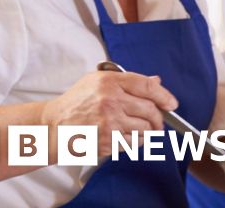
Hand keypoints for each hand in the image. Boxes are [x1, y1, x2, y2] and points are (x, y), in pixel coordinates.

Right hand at [41, 70, 177, 156]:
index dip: (165, 96)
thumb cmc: (76, 102)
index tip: (171, 104)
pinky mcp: (107, 141)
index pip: (147, 86)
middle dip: (158, 118)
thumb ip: (128, 81)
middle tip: (157, 121)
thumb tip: (157, 81)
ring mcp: (109, 122)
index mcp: (110, 82)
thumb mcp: (98, 81)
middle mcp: (111, 101)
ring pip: (146, 129)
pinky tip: (128, 137)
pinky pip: (134, 143)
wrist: (53, 126)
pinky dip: (137, 142)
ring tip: (143, 130)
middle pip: (151, 110)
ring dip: (149, 132)